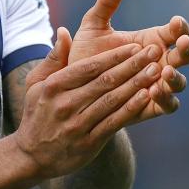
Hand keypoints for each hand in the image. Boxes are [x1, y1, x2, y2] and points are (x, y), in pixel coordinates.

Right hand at [11, 34, 164, 179]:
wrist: (31, 157)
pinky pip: (113, 122)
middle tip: (154, 52)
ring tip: (156, 70)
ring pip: (112, 100)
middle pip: (105, 81)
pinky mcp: (88, 143)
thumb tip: (64, 32)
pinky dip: (130, 108)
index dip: (115, 56)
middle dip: (132, 65)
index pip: (89, 67)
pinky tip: (146, 97)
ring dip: (136, 84)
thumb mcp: (35, 84)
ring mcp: (77, 125)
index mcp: (54, 86)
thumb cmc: (36, 114)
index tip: (135, 46)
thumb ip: (53, 59)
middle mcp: (66, 104)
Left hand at [66, 0, 188, 122]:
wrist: (73, 92)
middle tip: (181, 43)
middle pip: (184, 55)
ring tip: (165, 72)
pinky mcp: (151, 107)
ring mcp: (158, 85)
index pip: (175, 31)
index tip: (176, 22)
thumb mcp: (93, 27)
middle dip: (186, 49)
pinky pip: (167, 105)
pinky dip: (166, 99)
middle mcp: (159, 63)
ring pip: (179, 82)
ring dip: (177, 77)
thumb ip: (107, 2)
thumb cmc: (85, 56)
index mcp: (151, 41)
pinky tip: (154, 92)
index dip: (180, 27)